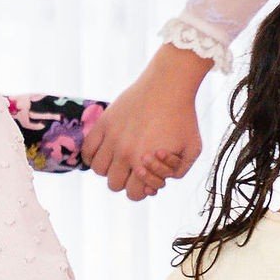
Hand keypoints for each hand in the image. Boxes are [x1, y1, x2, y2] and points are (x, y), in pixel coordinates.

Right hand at [84, 46, 209, 201]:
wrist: (168, 85)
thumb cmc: (184, 117)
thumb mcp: (192, 148)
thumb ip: (179, 171)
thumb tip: (160, 182)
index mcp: (145, 164)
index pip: (133, 194)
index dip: (141, 189)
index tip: (147, 176)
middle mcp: (125, 154)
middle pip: (114, 184)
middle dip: (126, 180)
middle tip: (134, 167)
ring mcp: (112, 139)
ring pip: (98, 170)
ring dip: (109, 168)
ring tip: (120, 157)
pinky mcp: (103, 124)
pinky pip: (87, 150)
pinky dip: (92, 155)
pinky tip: (106, 150)